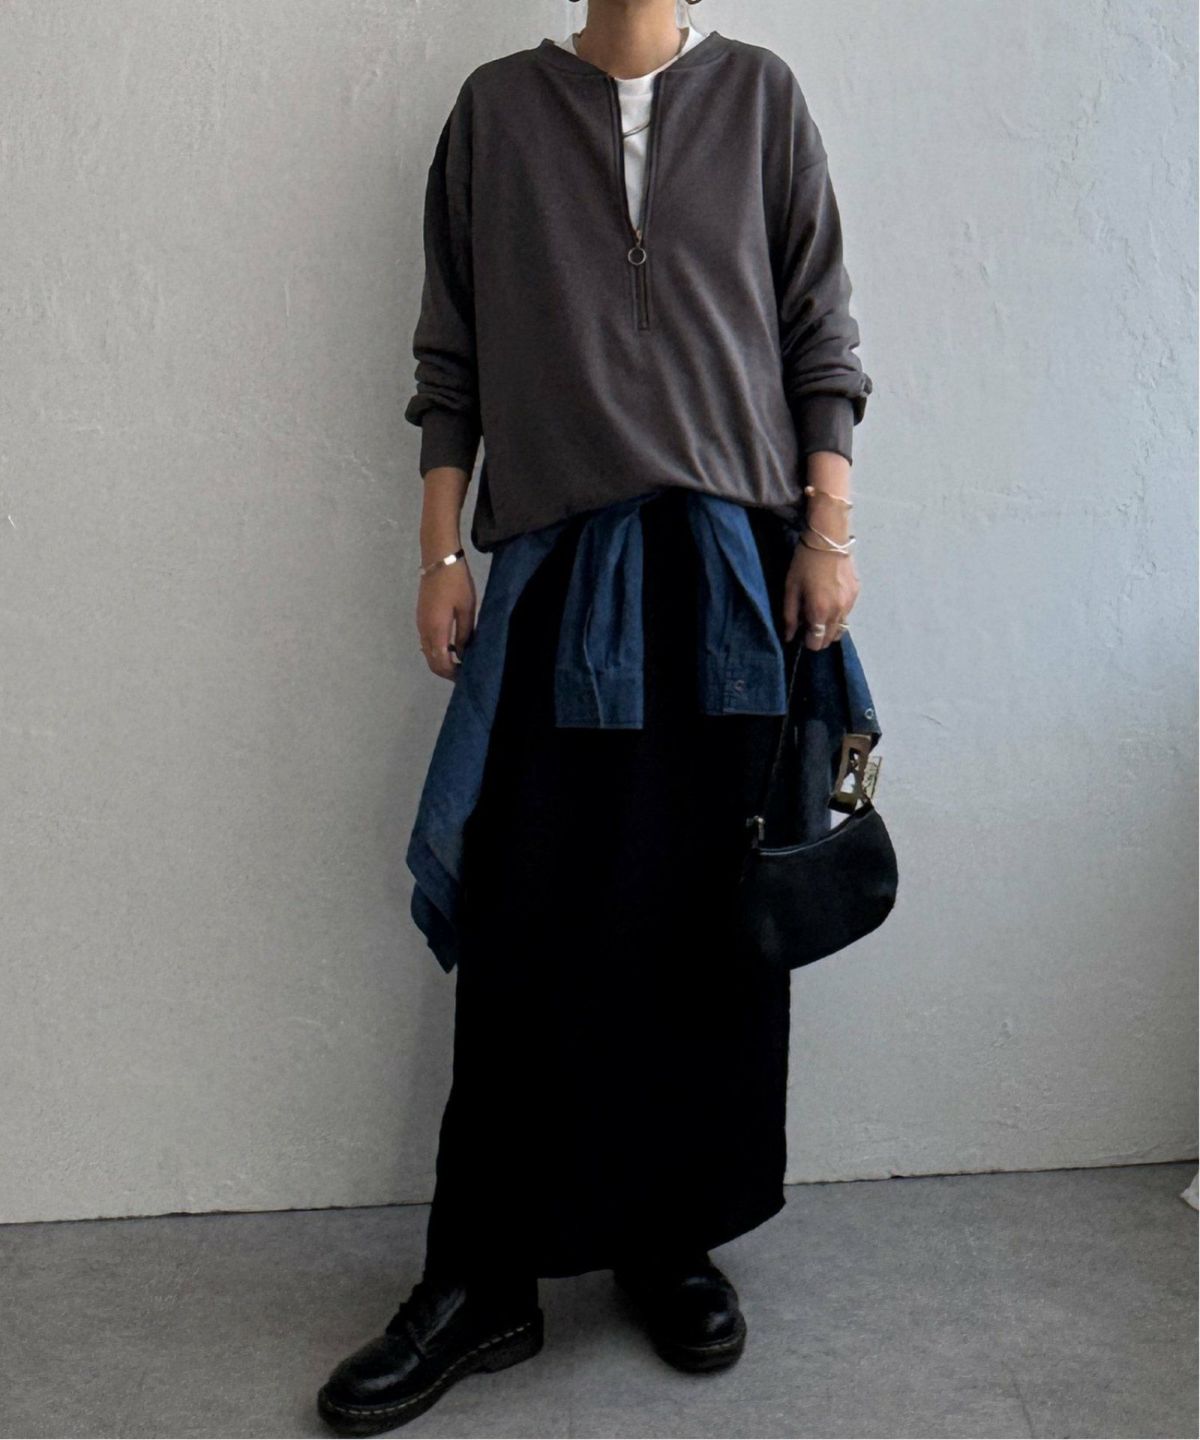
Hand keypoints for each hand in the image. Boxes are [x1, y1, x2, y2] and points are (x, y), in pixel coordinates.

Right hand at [416, 560, 475, 680]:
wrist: (438, 560)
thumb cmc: (456, 583)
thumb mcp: (467, 609)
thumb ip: (464, 634)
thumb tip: (462, 653)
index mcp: (436, 630)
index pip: (441, 662)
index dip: (452, 673)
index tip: (466, 676)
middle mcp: (424, 631)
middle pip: (431, 661)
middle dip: (446, 671)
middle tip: (463, 672)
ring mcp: (420, 624)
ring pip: (428, 653)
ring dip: (441, 661)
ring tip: (460, 661)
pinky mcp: (421, 618)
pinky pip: (427, 642)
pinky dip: (437, 651)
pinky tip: (451, 647)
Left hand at [782, 542, 859, 650]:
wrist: (828, 539)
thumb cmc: (804, 563)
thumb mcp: (791, 589)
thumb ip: (790, 616)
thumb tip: (789, 637)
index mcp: (820, 612)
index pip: (816, 643)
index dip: (806, 641)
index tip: (800, 632)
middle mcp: (838, 612)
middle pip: (829, 640)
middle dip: (818, 637)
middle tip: (808, 622)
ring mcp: (850, 603)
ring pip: (841, 629)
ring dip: (829, 627)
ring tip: (819, 612)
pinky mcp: (856, 593)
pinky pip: (847, 613)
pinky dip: (838, 614)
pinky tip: (829, 599)